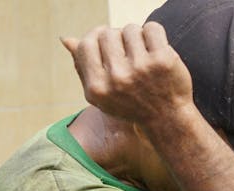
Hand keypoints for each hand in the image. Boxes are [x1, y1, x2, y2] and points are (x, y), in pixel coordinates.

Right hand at [60, 22, 193, 125]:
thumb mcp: (101, 94)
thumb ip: (83, 67)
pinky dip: (154, 33)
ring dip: (136, 36)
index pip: (87, 44)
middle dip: (117, 37)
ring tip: (142, 52)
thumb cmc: (131, 103)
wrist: (167, 119)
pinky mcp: (163, 60)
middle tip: (128, 50)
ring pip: (130, 29)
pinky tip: (156, 48)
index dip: (96, 37)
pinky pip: (152, 28)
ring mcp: (141, 69)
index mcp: (97, 87)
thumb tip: (66, 39)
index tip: (107, 42)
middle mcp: (117, 78)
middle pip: (108, 34)